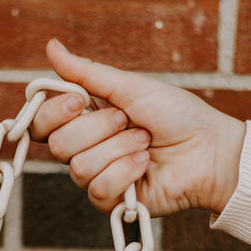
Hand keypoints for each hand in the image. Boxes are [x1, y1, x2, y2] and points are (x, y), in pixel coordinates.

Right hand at [30, 39, 245, 215]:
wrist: (208, 150)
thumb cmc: (176, 115)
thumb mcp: (130, 87)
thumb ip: (87, 73)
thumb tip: (52, 47)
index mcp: (85, 119)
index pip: (42, 123)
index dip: (52, 113)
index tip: (77, 101)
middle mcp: (86, 149)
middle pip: (58, 145)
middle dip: (98, 129)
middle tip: (127, 121)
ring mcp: (98, 177)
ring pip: (79, 168)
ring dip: (118, 150)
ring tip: (145, 144)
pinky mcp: (112, 203)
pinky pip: (99, 190)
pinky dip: (126, 172)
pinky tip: (145, 165)